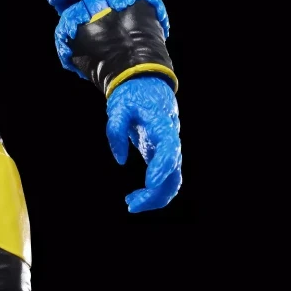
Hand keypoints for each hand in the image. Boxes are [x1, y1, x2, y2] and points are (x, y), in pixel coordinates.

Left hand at [105, 77, 181, 212]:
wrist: (147, 85)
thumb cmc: (132, 95)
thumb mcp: (118, 107)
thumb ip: (116, 129)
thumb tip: (120, 160)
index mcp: (162, 125)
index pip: (169, 149)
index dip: (162, 167)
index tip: (149, 183)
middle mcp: (171, 140)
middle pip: (174, 173)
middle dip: (157, 194)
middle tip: (131, 205)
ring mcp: (169, 149)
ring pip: (172, 181)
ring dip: (155, 197)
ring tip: (130, 203)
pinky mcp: (163, 156)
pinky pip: (165, 179)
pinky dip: (153, 191)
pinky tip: (134, 197)